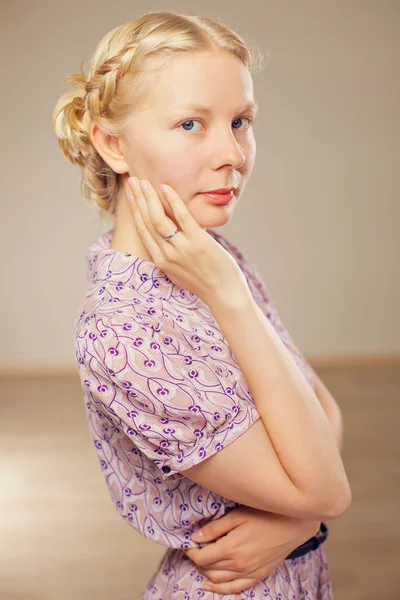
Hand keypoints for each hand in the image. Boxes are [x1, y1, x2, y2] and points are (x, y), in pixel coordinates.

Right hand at [127, 177, 248, 303]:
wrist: (224, 294)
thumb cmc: (205, 282)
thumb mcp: (179, 271)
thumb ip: (170, 254)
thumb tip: (168, 235)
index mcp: (161, 261)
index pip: (142, 230)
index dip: (135, 210)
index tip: (131, 194)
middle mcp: (167, 255)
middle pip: (146, 222)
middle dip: (138, 198)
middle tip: (133, 180)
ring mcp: (182, 250)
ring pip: (158, 219)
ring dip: (149, 197)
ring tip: (144, 181)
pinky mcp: (198, 243)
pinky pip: (183, 218)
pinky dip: (173, 201)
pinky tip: (167, 188)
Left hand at [184, 507, 319, 594]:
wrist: (293, 524)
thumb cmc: (265, 514)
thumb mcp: (237, 515)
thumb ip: (215, 528)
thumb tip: (195, 537)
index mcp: (231, 548)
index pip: (202, 557)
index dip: (191, 551)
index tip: (187, 543)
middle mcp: (239, 565)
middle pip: (208, 568)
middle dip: (198, 560)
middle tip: (194, 549)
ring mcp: (249, 572)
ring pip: (219, 580)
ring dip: (206, 573)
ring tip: (201, 562)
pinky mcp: (259, 575)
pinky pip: (235, 588)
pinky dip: (221, 589)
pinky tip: (211, 585)